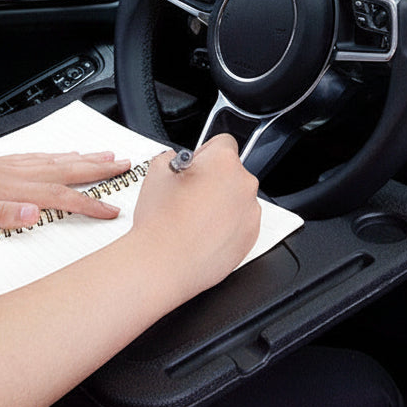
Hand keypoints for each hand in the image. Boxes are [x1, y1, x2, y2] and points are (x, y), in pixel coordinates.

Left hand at [0, 149, 133, 230]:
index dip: (89, 204)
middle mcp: (12, 173)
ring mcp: (4, 167)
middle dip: (97, 169)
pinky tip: (59, 155)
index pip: (59, 197)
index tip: (113, 210)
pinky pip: (35, 157)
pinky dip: (55, 155)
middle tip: (125, 163)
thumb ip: (0, 215)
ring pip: (53, 161)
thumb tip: (36, 214)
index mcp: (9, 188)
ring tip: (104, 154)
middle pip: (64, 170)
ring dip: (81, 158)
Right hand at [130, 134, 261, 296]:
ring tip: (194, 219)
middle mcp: (243, 184)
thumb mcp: (155, 172)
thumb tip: (176, 160)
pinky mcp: (251, 237)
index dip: (204, 153)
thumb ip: (171, 157)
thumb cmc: (161, 221)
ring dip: (221, 203)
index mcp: (223, 162)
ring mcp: (250, 212)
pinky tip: (203, 234)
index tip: (195, 166)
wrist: (163, 264)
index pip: (223, 142)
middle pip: (231, 172)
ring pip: (236, 198)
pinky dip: (227, 226)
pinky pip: (241, 223)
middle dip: (213, 179)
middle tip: (189, 196)